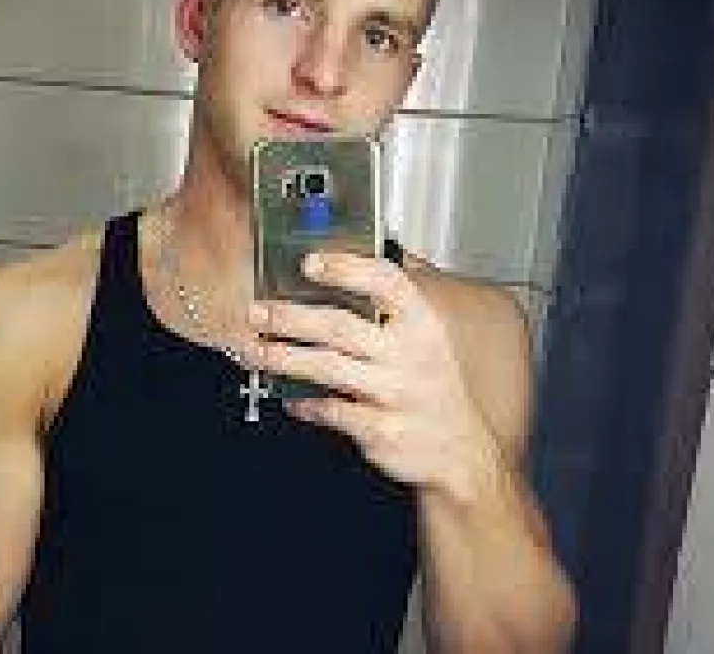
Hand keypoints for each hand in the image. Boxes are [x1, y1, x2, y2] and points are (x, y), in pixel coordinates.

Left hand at [246, 252, 498, 493]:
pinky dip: (304, 403)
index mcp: (422, 324)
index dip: (346, 268)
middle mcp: (410, 355)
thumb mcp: (426, 340)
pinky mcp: (382, 430)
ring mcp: (396, 394)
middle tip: (257, 312)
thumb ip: (388, 310)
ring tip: (255, 351)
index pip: (386, 283)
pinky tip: (288, 397)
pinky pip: (331, 411)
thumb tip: (336, 272)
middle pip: (341, 326)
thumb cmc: (430, 387)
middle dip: (291, 317)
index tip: (310, 262)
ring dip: (284, 357)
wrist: (458, 451)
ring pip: (329, 367)